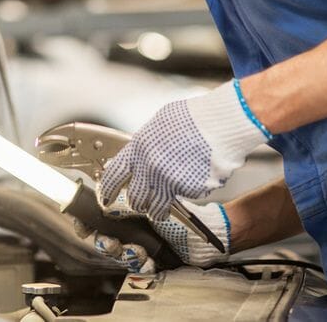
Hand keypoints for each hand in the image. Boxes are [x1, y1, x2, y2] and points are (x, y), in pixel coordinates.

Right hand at [75, 190, 231, 272]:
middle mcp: (130, 225)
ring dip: (125, 253)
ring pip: (118, 254)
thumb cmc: (180, 212)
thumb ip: (124, 201)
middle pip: (103, 238)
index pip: (97, 215)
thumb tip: (103, 203)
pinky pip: (134, 265)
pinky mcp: (147, 258)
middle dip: (106, 242)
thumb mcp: (149, 200)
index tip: (84, 227)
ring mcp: (138, 242)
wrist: (202, 234)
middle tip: (113, 243)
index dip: (87, 222)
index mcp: (126, 207)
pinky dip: (140, 263)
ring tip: (138, 250)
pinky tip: (147, 259)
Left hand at [99, 81, 268, 219]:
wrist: (220, 123)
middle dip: (139, 203)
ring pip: (159, 207)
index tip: (106, 198)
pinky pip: (185, 198)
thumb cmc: (192, 119)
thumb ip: (144, 145)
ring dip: (161, 207)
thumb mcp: (157, 126)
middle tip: (144, 202)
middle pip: (136, 198)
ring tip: (170, 195)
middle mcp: (150, 168)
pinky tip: (196, 175)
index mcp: (138, 148)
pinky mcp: (189, 191)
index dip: (107, 190)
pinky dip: (189, 191)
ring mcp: (169, 182)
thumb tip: (138, 156)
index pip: (113, 175)